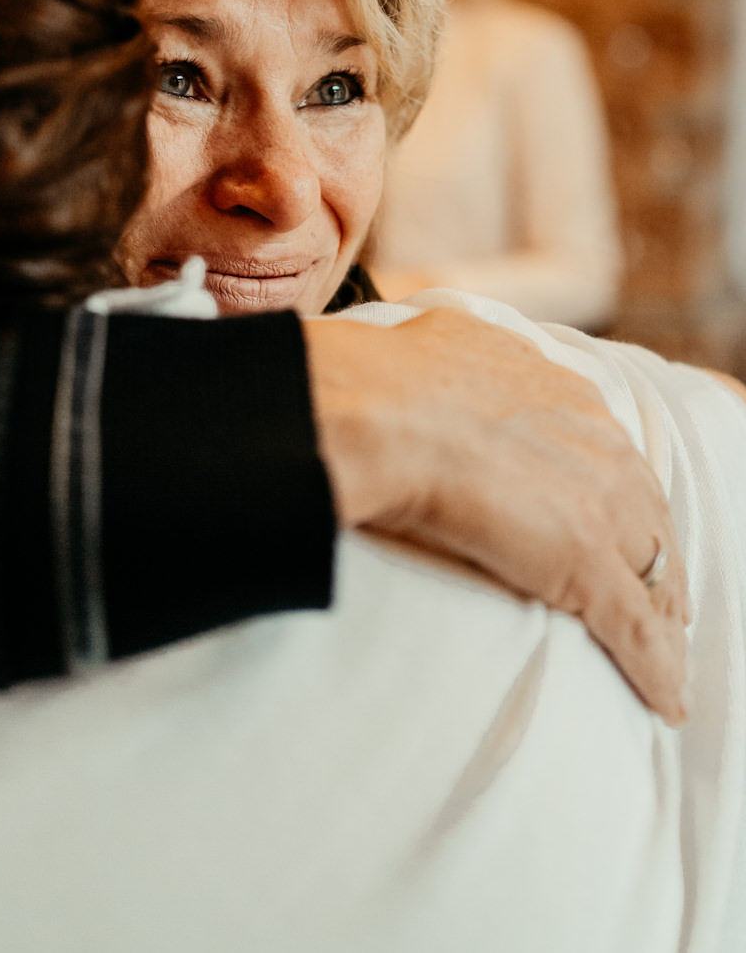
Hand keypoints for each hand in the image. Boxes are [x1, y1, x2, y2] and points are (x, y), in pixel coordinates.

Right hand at [302, 306, 689, 726]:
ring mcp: (598, 504)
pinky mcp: (587, 565)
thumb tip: (440, 348)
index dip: (620, 500)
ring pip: (653, 573)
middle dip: (656, 559)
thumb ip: (465, 356)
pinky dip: (655, 668)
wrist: (380, 412)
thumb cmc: (387, 379)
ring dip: (661, 616)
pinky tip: (665, 700)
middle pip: (648, 516)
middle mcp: (597, 441)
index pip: (612, 459)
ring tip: (666, 657)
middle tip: (660, 602)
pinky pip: (635, 627)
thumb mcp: (444, 344)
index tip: (619, 528)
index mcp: (564, 392)